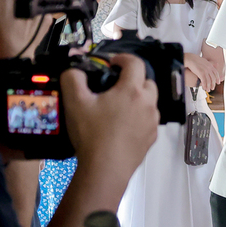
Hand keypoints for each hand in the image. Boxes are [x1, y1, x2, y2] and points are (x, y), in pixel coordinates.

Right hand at [61, 54, 158, 176]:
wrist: (105, 169)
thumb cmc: (92, 134)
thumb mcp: (75, 102)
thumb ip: (73, 78)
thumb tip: (75, 69)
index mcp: (132, 90)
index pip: (135, 63)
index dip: (123, 58)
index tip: (112, 62)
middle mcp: (148, 103)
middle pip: (146, 82)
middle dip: (133, 79)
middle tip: (115, 85)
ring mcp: (152, 121)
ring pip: (149, 102)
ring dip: (137, 98)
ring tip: (117, 106)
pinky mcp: (152, 137)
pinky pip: (147, 120)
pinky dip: (138, 116)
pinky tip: (122, 125)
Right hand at [183, 52, 221, 91]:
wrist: (191, 59)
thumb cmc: (197, 60)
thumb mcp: (205, 61)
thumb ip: (211, 64)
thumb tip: (217, 64)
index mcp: (210, 66)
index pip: (216, 73)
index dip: (217, 79)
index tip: (218, 83)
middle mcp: (209, 68)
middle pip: (213, 78)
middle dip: (213, 84)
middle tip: (212, 88)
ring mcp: (205, 70)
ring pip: (209, 81)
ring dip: (209, 86)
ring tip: (208, 90)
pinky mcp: (201, 73)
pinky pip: (204, 81)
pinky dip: (204, 85)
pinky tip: (204, 88)